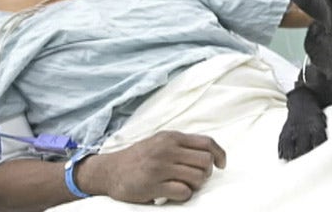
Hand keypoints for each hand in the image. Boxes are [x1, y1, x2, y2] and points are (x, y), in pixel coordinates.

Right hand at [80, 131, 225, 203]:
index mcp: (171, 137)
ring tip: (184, 186)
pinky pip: (184, 192)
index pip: (206, 142)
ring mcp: (160, 167)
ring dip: (195, 185)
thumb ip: (181, 145)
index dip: (219, 154)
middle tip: (197, 179)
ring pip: (197, 177)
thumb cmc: (139, 158)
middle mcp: (167, 149)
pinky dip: (184, 195)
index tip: (221, 164)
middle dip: (206, 173)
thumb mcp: (160, 142)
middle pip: (205, 161)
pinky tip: (174, 193)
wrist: (110, 170)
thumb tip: (210, 153)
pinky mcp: (153, 185)